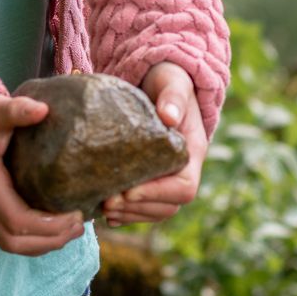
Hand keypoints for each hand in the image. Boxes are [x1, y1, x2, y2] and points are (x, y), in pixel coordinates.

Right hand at [0, 92, 88, 254]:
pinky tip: (55, 226)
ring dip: (42, 243)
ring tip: (72, 230)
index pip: (18, 220)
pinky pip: (6, 234)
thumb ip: (16, 110)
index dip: (50, 225)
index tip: (76, 213)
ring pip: (9, 243)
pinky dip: (32, 238)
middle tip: (80, 226)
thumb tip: (42, 110)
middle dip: (50, 239)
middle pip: (13, 241)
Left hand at [100, 62, 207, 227]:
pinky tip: (105, 213)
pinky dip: (126, 214)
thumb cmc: (168, 80)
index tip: (128, 191)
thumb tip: (169, 117)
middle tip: (107, 201)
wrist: (160, 81)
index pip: (184, 187)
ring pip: (156, 211)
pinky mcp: (152, 179)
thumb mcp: (172, 82)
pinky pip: (144, 208)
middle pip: (169, 206)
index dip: (158, 194)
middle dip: (138, 208)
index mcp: (192, 151)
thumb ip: (172, 97)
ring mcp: (168, 177)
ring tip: (104, 207)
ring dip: (130, 215)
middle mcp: (183, 169)